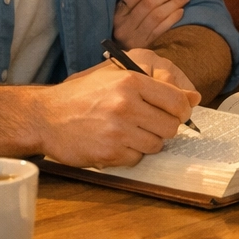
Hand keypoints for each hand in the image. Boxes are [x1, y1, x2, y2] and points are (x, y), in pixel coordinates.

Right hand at [34, 60, 200, 168]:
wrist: (44, 117)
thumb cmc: (83, 96)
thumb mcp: (117, 79)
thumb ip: (157, 86)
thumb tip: (194, 97)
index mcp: (131, 81)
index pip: (177, 100)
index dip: (181, 110)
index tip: (176, 114)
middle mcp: (126, 105)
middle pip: (170, 126)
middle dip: (163, 128)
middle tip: (147, 124)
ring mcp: (117, 131)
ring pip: (156, 145)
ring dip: (146, 142)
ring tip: (127, 133)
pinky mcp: (108, 153)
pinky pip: (136, 159)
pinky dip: (129, 154)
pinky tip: (114, 143)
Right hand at [112, 0, 188, 48]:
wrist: (124, 59)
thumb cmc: (127, 27)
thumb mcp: (124, 11)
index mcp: (118, 13)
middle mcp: (124, 25)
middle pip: (148, 3)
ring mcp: (134, 37)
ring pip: (156, 15)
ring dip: (174, 3)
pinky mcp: (145, 46)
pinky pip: (161, 29)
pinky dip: (172, 19)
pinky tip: (182, 11)